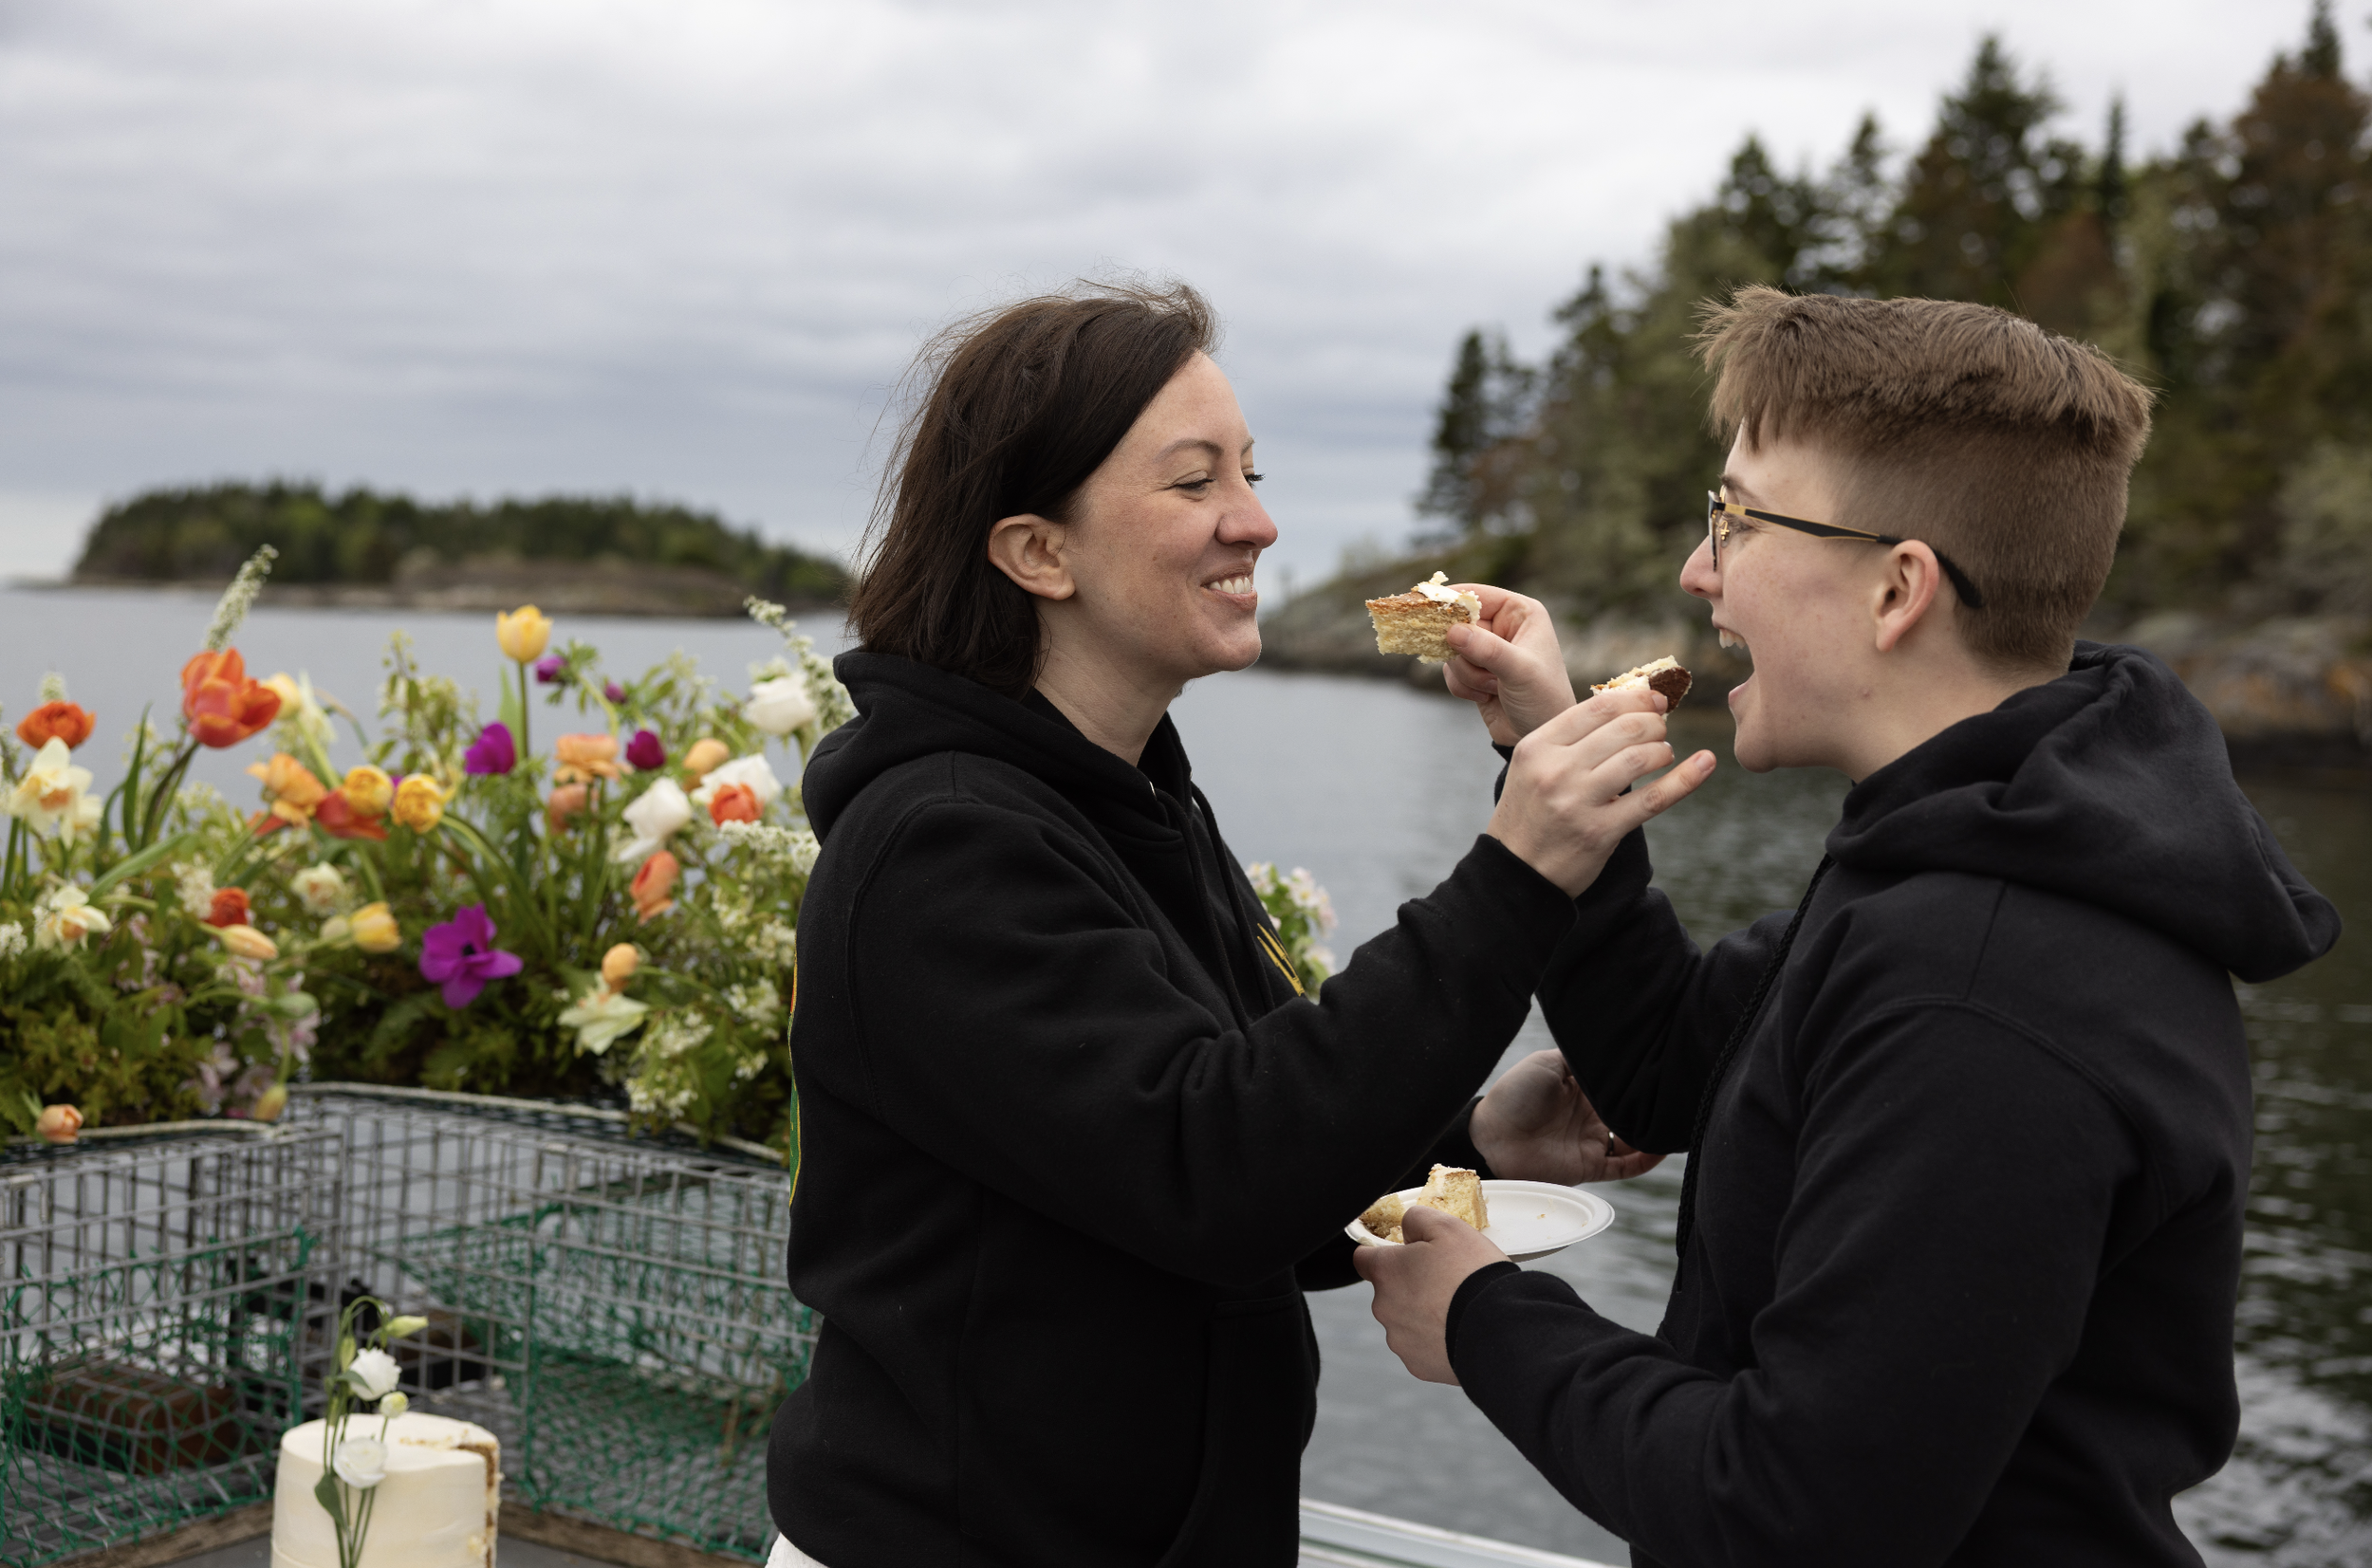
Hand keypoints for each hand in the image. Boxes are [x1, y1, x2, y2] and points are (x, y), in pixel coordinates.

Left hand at [1352, 1205, 1509, 1384]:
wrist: (1499, 1330)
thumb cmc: (1473, 1275)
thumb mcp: (1448, 1227)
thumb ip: (1417, 1219)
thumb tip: (1406, 1227)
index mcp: (1387, 1272)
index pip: (1363, 1258)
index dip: (1382, 1252)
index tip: (1403, 1254)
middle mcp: (1384, 1307)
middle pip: (1389, 1291)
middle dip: (1411, 1285)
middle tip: (1445, 1281)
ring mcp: (1399, 1339)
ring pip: (1405, 1320)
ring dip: (1422, 1314)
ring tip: (1456, 1309)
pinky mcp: (1417, 1365)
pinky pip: (1421, 1347)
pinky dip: (1435, 1340)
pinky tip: (1458, 1331)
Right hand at [1441, 586, 1575, 744]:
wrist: (1539, 735)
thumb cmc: (1544, 699)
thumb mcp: (1520, 671)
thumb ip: (1487, 649)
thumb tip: (1451, 631)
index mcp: (1520, 613)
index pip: (1477, 595)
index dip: (1450, 600)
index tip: (1424, 607)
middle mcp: (1503, 626)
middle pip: (1457, 623)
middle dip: (1466, 652)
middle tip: (1481, 666)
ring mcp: (1487, 649)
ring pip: (1451, 650)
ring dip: (1467, 673)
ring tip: (1494, 686)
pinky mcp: (1475, 671)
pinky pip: (1450, 671)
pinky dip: (1463, 686)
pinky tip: (1487, 696)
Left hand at [1471, 1050, 1666, 1184]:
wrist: (1491, 1136)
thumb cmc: (1515, 1094)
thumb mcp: (1548, 1063)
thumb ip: (1581, 1058)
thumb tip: (1614, 1048)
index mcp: (1582, 1087)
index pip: (1618, 1082)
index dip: (1638, 1077)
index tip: (1664, 1067)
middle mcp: (1591, 1114)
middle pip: (1631, 1110)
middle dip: (1652, 1104)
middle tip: (1678, 1093)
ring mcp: (1591, 1140)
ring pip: (1634, 1138)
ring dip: (1653, 1132)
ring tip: (1674, 1120)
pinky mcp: (1589, 1165)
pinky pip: (1625, 1166)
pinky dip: (1645, 1160)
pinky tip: (1662, 1148)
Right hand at [1485, 688, 1715, 895]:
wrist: (1515, 873)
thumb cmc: (1530, 814)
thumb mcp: (1533, 767)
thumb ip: (1571, 739)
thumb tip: (1629, 706)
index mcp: (1537, 747)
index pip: (1598, 707)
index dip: (1636, 698)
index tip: (1655, 699)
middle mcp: (1556, 770)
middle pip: (1625, 728)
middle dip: (1654, 723)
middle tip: (1660, 730)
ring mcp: (1578, 801)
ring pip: (1641, 757)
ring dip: (1663, 750)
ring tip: (1663, 754)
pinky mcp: (1600, 831)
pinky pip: (1654, 798)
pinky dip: (1686, 778)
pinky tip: (1705, 763)